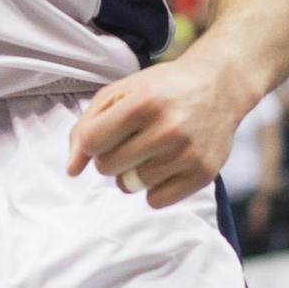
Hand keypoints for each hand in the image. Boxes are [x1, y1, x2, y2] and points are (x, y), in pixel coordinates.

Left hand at [65, 58, 242, 207]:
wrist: (217, 87)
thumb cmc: (160, 89)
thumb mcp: (119, 92)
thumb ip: (87, 126)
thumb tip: (71, 169)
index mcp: (142, 104)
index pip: (93, 142)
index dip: (89, 143)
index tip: (100, 136)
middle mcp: (167, 130)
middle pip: (108, 167)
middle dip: (108, 157)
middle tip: (125, 141)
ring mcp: (187, 154)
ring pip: (131, 185)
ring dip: (130, 173)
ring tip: (146, 151)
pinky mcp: (203, 174)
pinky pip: (157, 200)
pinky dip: (151, 188)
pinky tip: (160, 166)